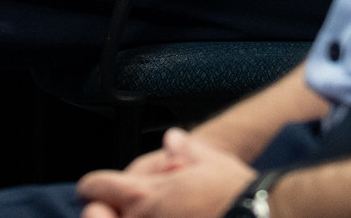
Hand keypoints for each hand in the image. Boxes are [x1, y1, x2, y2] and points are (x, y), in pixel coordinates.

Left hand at [78, 129, 255, 217]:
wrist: (258, 214)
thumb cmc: (235, 193)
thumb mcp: (211, 162)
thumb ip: (186, 150)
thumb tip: (172, 140)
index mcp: (145, 194)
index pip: (98, 187)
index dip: (94, 185)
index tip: (92, 189)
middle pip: (95, 216)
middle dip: (100, 211)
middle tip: (107, 209)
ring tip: (140, 214)